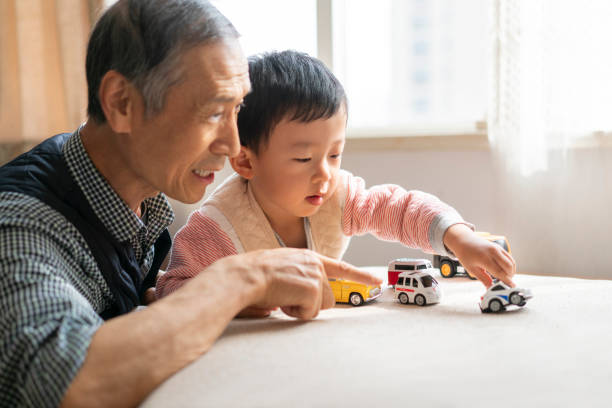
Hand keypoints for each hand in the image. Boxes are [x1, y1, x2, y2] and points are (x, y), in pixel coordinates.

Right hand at [215, 248, 381, 319]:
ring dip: (301, 308)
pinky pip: (310, 313)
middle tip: (286, 297)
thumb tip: (307, 297)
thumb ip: (298, 278)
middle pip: (328, 297)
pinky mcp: (312, 288)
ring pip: (320, 306)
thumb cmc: (253, 275)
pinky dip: (295, 312)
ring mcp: (315, 275)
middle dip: (309, 304)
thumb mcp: (281, 269)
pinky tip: (281, 300)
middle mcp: (315, 263)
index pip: (340, 267)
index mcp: (307, 257)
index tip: (376, 281)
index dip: (360, 276)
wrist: (243, 275)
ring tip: (281, 296)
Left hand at [443, 224, 515, 287]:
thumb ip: (483, 279)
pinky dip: (509, 265)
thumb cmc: (465, 253)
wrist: (463, 240)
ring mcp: (497, 248)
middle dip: (509, 277)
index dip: (506, 281)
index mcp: (485, 258)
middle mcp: (493, 252)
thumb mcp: (472, 269)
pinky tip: (504, 270)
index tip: (510, 287)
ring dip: (511, 271)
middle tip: (505, 283)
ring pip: (511, 262)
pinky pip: (509, 257)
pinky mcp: (499, 247)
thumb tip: (490, 288)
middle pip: (509, 267)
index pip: (500, 272)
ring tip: (504, 277)